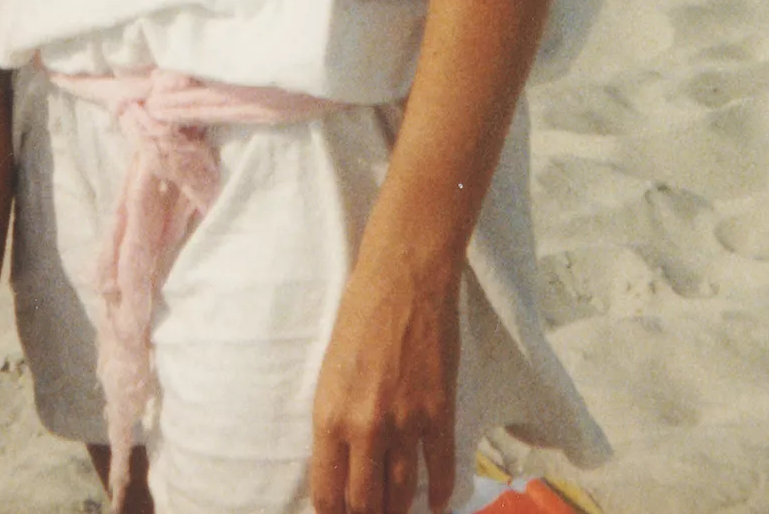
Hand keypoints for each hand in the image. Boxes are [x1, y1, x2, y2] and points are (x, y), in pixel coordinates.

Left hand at [309, 248, 459, 513]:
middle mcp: (365, 428)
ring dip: (399, 510)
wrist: (403, 278)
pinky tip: (435, 504)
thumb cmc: (359, 314)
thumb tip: (344, 459)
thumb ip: (336, 418)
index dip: (334, 513)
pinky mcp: (439, 413)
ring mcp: (405, 424)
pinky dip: (439, 493)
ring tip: (396, 513)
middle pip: (366, 502)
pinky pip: (440, 469)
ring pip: (402, 493)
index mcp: (329, 415)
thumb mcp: (330, 369)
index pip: (328, 491)